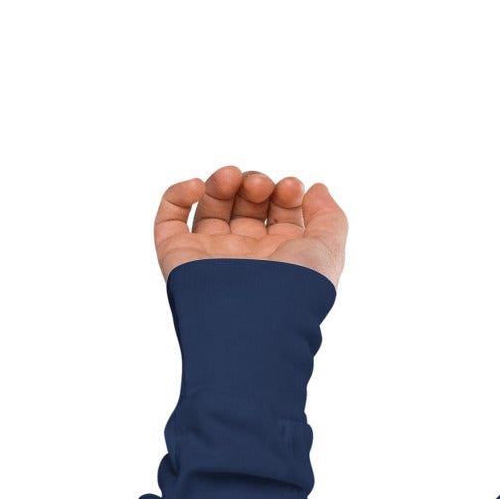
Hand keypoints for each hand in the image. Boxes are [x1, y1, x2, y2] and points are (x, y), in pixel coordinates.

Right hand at [152, 165, 347, 289]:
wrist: (255, 321)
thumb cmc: (296, 290)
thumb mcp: (327, 250)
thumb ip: (330, 217)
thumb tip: (317, 188)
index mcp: (282, 257)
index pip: (280, 214)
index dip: (286, 193)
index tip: (293, 186)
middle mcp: (247, 255)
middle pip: (245, 206)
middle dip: (255, 185)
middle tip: (261, 186)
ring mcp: (212, 254)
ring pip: (211, 207)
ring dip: (221, 183)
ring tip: (232, 177)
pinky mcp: (179, 255)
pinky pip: (169, 219)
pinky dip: (178, 194)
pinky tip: (197, 186)